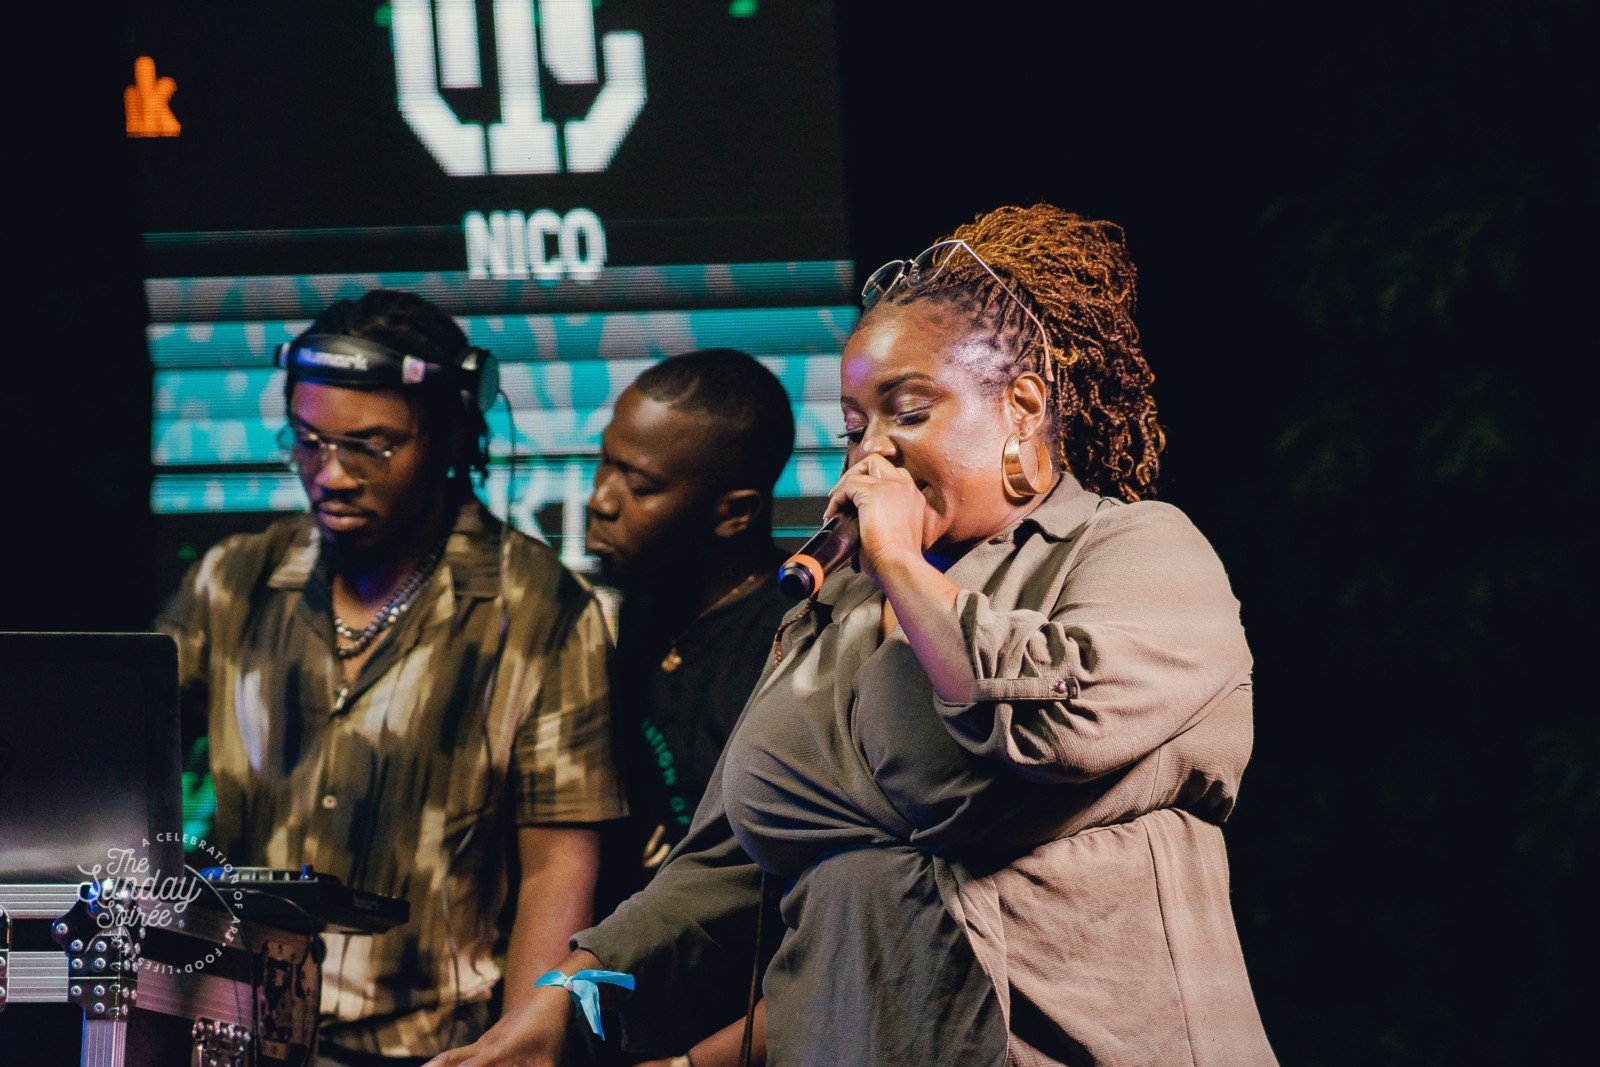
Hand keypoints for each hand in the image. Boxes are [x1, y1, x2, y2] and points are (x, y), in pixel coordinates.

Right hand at [423, 986, 572, 1065]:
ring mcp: (484, 1042)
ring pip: (451, 1056)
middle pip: (451, 1058)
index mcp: (503, 1047)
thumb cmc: (553, 1029)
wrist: (551, 994)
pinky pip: (460, 1055)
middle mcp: (487, 1044)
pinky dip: (446, 1063)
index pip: (478, 1062)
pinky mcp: (486, 1042)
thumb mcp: (551, 1060)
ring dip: (435, 1066)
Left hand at [824, 453, 926, 583]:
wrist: (900, 565)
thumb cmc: (897, 560)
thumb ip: (887, 518)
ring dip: (843, 485)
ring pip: (860, 470)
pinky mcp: (874, 493)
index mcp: (913, 496)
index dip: (871, 481)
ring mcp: (891, 486)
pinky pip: (847, 486)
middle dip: (855, 474)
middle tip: (842, 494)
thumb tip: (861, 521)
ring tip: (834, 505)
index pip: (892, 474)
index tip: (857, 498)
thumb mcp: (897, 532)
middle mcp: (905, 487)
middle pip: (876, 462)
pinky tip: (832, 515)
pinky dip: (836, 499)